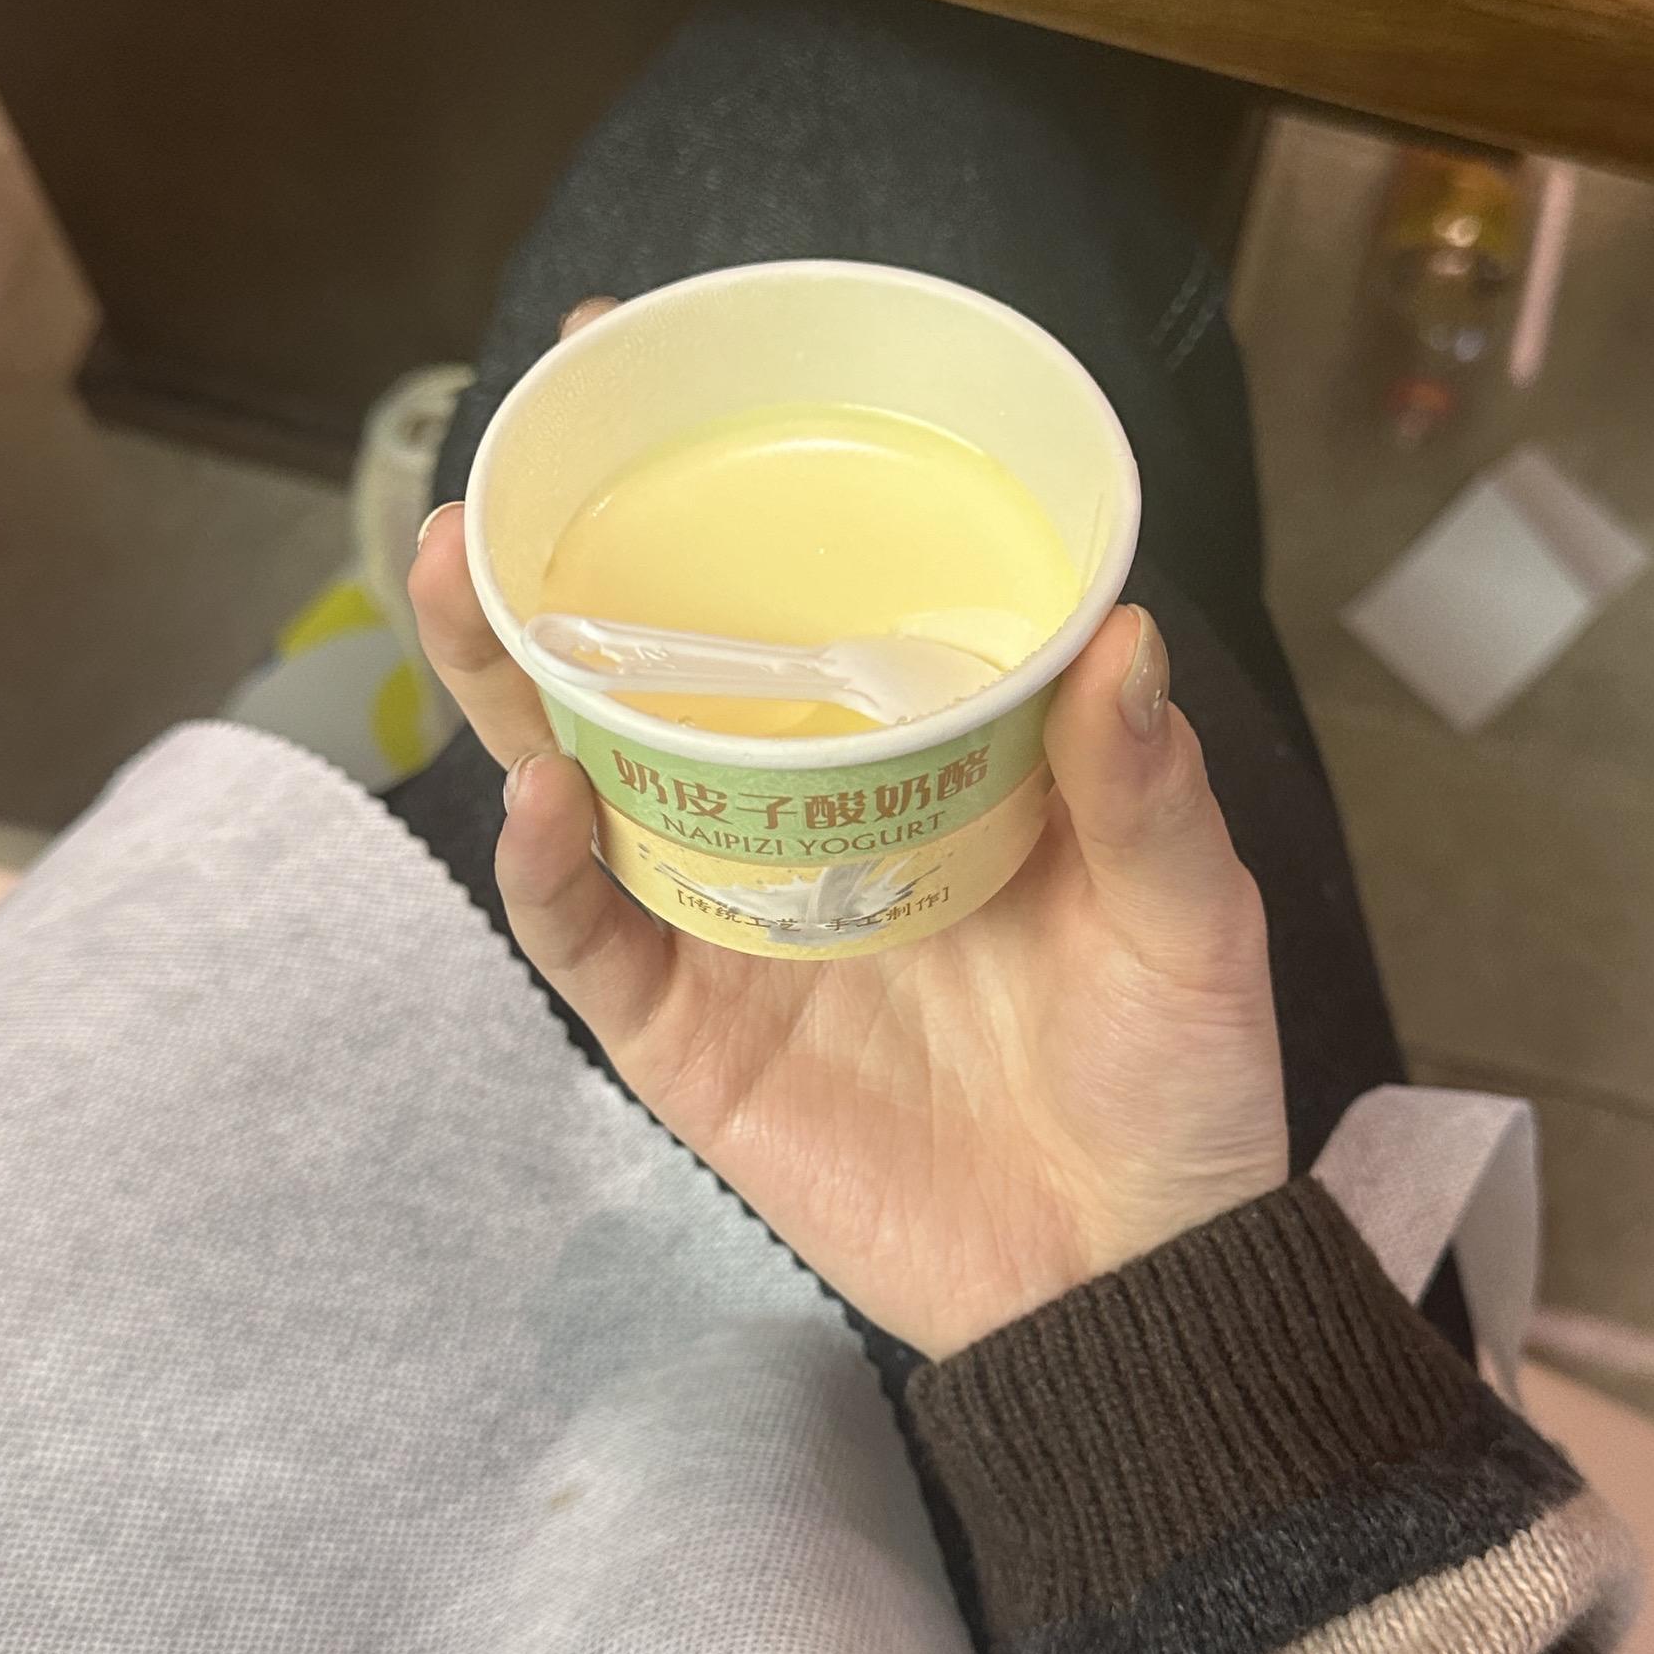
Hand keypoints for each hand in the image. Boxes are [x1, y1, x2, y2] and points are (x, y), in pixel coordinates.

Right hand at [412, 434, 1284, 1359]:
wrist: (1131, 1285)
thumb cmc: (1175, 1090)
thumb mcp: (1187, 924)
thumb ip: (1145, 795)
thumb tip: (1121, 637)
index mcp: (917, 772)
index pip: (806, 615)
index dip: (734, 503)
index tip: (684, 368)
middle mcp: (804, 830)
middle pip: (658, 678)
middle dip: (571, 568)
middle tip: (518, 456)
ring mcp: (732, 931)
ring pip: (584, 783)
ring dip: (511, 681)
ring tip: (466, 573)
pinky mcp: (691, 1042)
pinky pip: (591, 943)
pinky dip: (546, 871)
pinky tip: (540, 793)